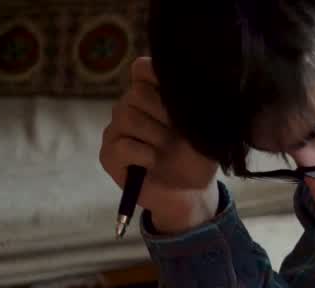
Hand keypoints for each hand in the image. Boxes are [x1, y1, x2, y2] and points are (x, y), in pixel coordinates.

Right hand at [98, 56, 218, 233]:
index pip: (142, 69)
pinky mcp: (108, 155)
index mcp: (152, 96)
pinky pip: (122, 145)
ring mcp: (116, 131)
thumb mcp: (205, 128)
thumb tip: (189, 83)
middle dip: (163, 113)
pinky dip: (145, 154)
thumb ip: (193, 103)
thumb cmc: (198, 156)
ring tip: (167, 150)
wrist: (192, 192)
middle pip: (136, 93)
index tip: (176, 94)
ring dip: (156, 135)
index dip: (155, 74)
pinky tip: (154, 162)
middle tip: (178, 133)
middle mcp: (130, 108)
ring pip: (127, 117)